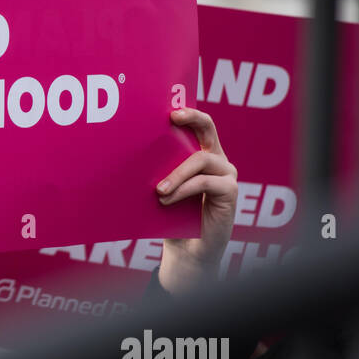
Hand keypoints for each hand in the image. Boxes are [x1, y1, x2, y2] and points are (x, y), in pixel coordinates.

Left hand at [155, 108, 237, 294]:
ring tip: (158, 190)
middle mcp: (217, 159)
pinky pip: (204, 183)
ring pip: (200, 160)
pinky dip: (183, 189)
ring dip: (176, 173)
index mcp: (201, 154)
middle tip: (171, 118)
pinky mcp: (230, 191)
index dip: (189, 113)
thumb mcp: (161, 188)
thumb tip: (128, 151)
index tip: (170, 110)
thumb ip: (157, 170)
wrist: (185, 249)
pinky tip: (167, 199)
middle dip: (191, 118)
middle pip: (208, 129)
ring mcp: (225, 174)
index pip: (200, 125)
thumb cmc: (170, 216)